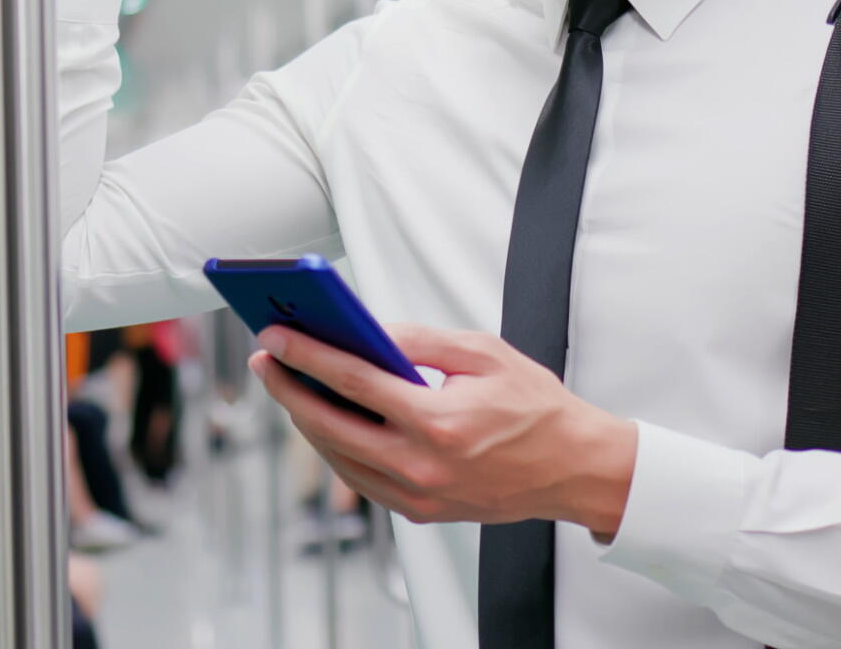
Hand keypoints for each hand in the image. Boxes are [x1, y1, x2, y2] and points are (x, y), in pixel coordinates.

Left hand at [248, 323, 638, 537]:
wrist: (574, 468)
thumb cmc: (536, 408)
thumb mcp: (483, 353)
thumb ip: (419, 341)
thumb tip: (367, 329)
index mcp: (438, 422)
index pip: (352, 381)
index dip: (306, 355)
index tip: (275, 337)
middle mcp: (421, 465)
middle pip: (329, 424)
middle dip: (289, 388)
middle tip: (267, 360)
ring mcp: (417, 495)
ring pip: (337, 455)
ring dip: (307, 419)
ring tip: (290, 384)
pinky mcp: (419, 511)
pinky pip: (360, 478)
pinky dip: (336, 446)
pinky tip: (326, 419)